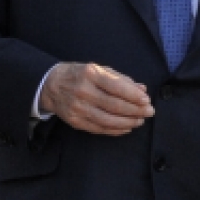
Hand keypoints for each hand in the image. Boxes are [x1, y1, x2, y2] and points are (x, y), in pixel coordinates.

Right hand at [38, 62, 153, 135]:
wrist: (50, 85)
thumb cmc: (79, 75)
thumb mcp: (98, 69)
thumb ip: (120, 79)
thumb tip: (142, 89)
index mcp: (90, 74)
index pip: (116, 87)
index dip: (134, 96)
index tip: (147, 100)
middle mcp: (83, 91)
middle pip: (114, 105)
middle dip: (136, 110)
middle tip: (149, 112)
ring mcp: (78, 108)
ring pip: (108, 120)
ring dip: (128, 122)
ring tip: (140, 120)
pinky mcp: (75, 121)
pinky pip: (99, 129)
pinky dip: (116, 130)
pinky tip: (126, 127)